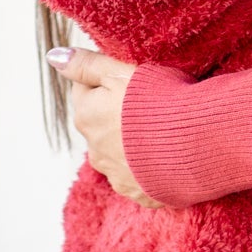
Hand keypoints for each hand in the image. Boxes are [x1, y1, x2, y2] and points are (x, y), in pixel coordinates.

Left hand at [46, 47, 159, 206]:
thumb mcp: (120, 71)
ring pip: (119, 153)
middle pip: (101, 125)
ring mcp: (117, 175)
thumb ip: (85, 65)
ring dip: (132, 144)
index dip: (109, 82)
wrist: (198, 145)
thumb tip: (53, 57)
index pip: (85, 92)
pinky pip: (140, 177)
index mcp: (87, 116)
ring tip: (163, 131)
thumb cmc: (161, 102)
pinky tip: (168, 155)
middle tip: (152, 104)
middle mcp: (95, 150)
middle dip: (119, 116)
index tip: (133, 81)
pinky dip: (149, 167)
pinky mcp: (140, 193)